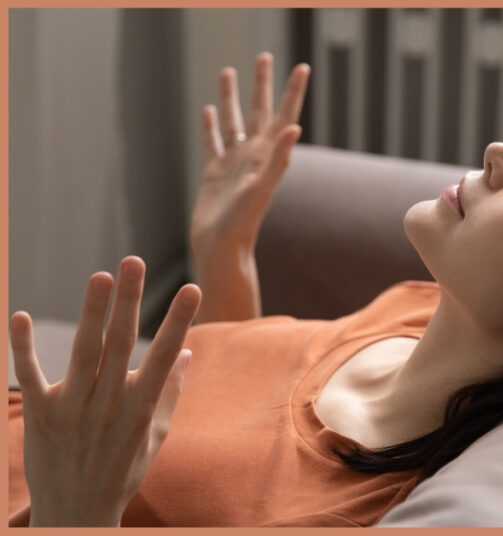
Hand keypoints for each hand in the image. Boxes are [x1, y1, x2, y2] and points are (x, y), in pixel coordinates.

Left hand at [9, 256, 201, 525]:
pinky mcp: (40, 416)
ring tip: (101, 276)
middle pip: (121, 344)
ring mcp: (73, 410)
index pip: (166, 357)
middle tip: (134, 262)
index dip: (179, 321)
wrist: (77, 512)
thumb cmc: (122, 471)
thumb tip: (188, 352)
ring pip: (84, 353)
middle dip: (129, 301)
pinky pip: (29, 377)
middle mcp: (109, 405)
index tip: (192, 289)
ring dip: (92, 312)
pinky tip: (18, 317)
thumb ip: (170, 392)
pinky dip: (22, 347)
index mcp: (141, 408)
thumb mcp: (154, 436)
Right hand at [190, 52, 309, 255]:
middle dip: (262, 83)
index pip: (285, 114)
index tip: (302, 66)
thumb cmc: (243, 222)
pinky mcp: (214, 172)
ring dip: (231, 96)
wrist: (221, 247)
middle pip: (259, 109)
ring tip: (228, 70)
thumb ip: (279, 159)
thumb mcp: (262, 188)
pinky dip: (211, 125)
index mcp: (268, 155)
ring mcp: (233, 162)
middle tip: (264, 56)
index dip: (293, 90)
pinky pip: (213, 141)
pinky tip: (208, 109)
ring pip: (233, 120)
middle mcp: (253, 154)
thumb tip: (293, 128)